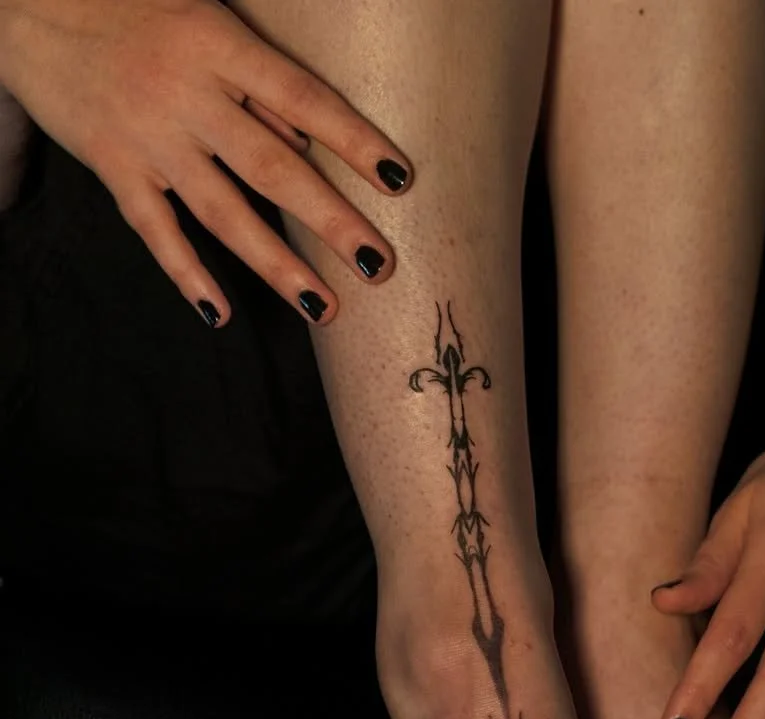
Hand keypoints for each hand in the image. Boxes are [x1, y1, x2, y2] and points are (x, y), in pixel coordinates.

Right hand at [0, 0, 412, 324]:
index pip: (303, 98)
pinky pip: (156, 231)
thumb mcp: (203, 22)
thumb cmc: (134, 10)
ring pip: (223, 211)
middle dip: (330, 220)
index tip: (399, 181)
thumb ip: (257, 83)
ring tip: (323, 306)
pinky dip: (187, 275)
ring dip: (277, 265)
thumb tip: (312, 142)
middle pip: (273, 167)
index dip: (353, 140)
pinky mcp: (112, 167)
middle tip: (378, 265)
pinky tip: (220, 314)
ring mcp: (149, 137)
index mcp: (218, 45)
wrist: (28, 4)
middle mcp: (188, 94)